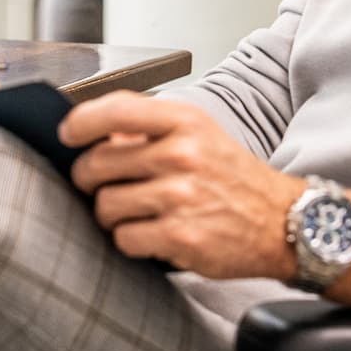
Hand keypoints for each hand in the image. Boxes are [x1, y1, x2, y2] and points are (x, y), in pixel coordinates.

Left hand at [60, 93, 303, 280]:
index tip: (67, 135)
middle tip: (101, 185)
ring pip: (105, 205)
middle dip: (89, 179)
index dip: (80, 123)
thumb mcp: (197, 134)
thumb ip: (147, 128)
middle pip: (97, 164)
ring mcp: (181, 195)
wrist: (283, 222)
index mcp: (184, 121)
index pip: (115, 110)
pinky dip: (130, 240)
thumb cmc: (232, 177)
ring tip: (134, 212)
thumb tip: (91, 129)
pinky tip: (151, 233)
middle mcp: (182, 154)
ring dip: (110, 214)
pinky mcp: (181, 235)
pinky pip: (124, 238)